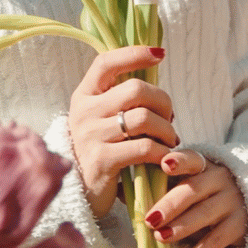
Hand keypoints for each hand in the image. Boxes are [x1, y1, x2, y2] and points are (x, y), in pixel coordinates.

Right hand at [68, 46, 178, 216]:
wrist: (78, 193)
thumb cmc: (101, 150)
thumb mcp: (102, 119)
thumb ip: (122, 100)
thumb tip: (157, 81)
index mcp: (84, 95)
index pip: (107, 62)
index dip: (134, 53)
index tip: (160, 54)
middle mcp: (84, 112)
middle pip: (135, 89)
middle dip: (163, 102)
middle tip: (170, 120)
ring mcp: (90, 136)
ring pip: (144, 118)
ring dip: (167, 130)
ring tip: (170, 141)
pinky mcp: (102, 161)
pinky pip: (144, 148)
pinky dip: (163, 151)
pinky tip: (165, 158)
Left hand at [147, 150, 247, 247]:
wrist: (247, 209)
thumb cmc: (202, 196)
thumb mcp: (186, 186)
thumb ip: (160, 187)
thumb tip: (123, 192)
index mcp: (203, 165)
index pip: (191, 159)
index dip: (179, 161)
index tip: (164, 164)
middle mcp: (220, 179)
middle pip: (194, 189)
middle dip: (170, 205)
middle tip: (150, 220)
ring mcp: (231, 202)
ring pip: (205, 214)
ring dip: (181, 227)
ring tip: (160, 238)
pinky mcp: (238, 226)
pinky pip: (216, 241)